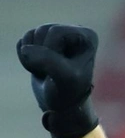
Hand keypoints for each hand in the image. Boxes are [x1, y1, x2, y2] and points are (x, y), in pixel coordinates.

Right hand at [16, 23, 99, 137]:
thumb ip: (48, 61)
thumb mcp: (65, 78)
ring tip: (47, 72)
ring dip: (32, 57)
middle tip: (53, 72)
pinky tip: (38, 68)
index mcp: (88, 37)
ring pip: (31, 34)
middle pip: (43, 30)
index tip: (62, 69)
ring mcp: (56, 36)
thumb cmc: (69, 93)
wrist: (62, 107)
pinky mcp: (41, 42)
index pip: (56, 31)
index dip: (51, 50)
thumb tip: (25, 50)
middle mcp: (75, 32)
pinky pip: (23, 41)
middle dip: (41, 54)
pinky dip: (25, 57)